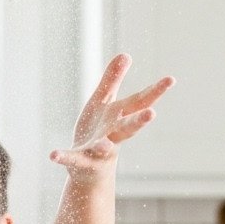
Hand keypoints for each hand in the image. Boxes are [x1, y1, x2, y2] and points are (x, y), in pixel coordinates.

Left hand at [50, 54, 173, 183]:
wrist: (87, 169)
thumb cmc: (99, 131)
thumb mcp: (104, 103)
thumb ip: (113, 80)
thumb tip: (126, 54)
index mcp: (119, 118)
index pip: (139, 103)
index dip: (155, 91)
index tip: (171, 79)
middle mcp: (113, 135)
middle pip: (128, 128)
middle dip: (139, 122)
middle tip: (152, 114)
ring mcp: (98, 151)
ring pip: (104, 148)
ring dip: (105, 146)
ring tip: (104, 144)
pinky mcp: (80, 162)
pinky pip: (72, 159)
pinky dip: (64, 157)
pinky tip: (53, 154)